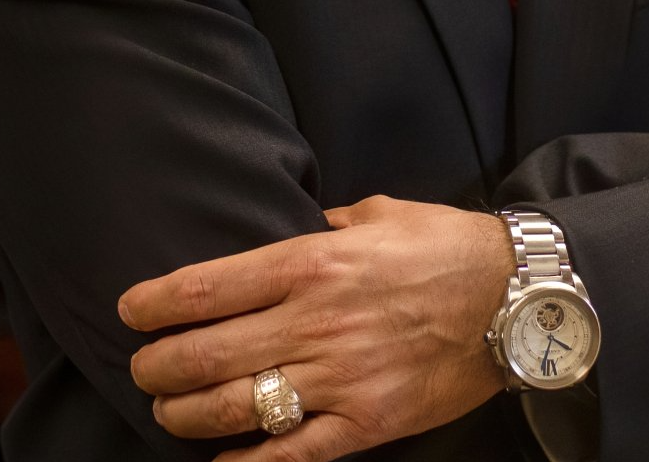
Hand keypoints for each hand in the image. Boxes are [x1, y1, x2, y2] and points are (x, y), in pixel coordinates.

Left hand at [120, 196, 511, 459]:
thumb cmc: (448, 246)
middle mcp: (316, 321)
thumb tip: (291, 229)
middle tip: (143, 368)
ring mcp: (339, 378)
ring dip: (185, 414)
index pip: (208, 287)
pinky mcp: (365, 423)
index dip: (156, 304)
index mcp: (314, 261)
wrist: (518, 298)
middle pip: (206, 354)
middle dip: (158, 366)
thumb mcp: (379, 212)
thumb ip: (326, 225)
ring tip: (169, 409)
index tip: (130, 311)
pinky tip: (219, 461)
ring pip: (236, 407)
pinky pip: (290, 456)